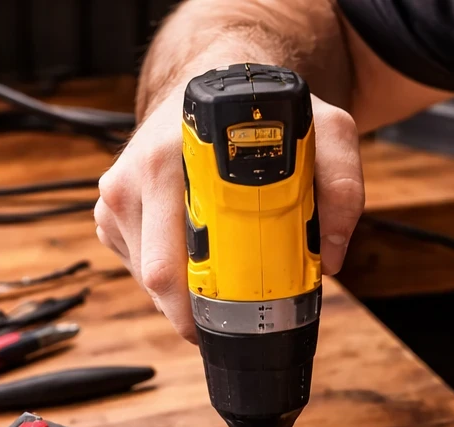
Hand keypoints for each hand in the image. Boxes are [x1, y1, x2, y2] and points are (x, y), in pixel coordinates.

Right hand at [94, 87, 364, 340]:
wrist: (213, 84)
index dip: (204, 300)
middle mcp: (131, 178)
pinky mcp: (110, 214)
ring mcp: (115, 198)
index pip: (170, 262)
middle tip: (238, 313)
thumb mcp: (323, 130)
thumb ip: (342, 186)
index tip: (239, 314)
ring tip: (221, 275)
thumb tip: (332, 256)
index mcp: (167, 160)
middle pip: (156, 280)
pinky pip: (137, 267)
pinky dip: (170, 276)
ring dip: (184, 292)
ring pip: (146, 280)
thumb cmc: (261, 114)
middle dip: (197, 310)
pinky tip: (195, 255)